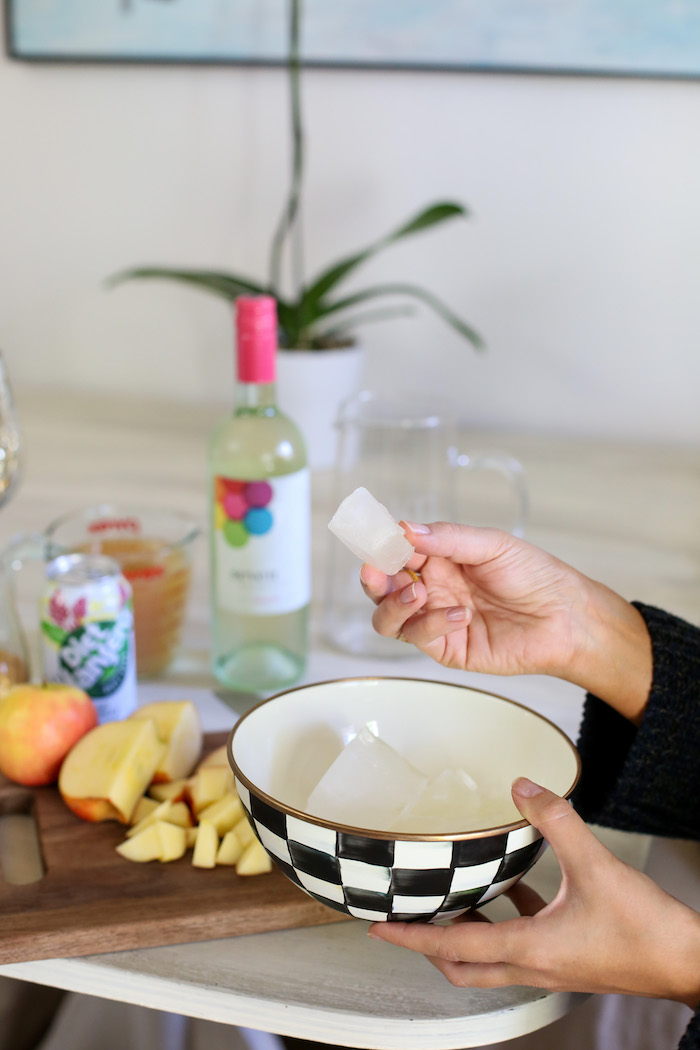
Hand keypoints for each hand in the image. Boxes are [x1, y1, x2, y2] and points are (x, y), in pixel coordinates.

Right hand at [362, 523, 651, 721]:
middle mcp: (432, 588)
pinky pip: (420, 638)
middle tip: (377, 571)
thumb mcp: (492, 545)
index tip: (377, 540)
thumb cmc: (536, 577)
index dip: (382, 546)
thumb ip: (447, 538)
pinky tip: (458, 614)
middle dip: (374, 578)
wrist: (567, 618)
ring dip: (393, 604)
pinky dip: (432, 624)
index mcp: (439, 558)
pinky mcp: (447, 648)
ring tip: (417, 594)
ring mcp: (436, 619)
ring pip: (388, 617)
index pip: (396, 551)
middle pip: (381, 587)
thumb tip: (405, 529)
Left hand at [368, 779, 699, 1008]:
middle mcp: (532, 965)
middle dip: (427, 944)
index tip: (377, 927)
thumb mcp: (595, 865)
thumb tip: (523, 786)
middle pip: (461, 965)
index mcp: (528, 951)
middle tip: (404, 916)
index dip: (409, 937)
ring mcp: (550, 965)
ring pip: (489, 956)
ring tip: (448, 896)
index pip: (451, 947)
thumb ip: (556, 821)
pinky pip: (523, 939)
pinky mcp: (568, 956)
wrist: (688, 963)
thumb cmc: (646, 931)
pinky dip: (506, 917)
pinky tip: (513, 885)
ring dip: (464, 931)